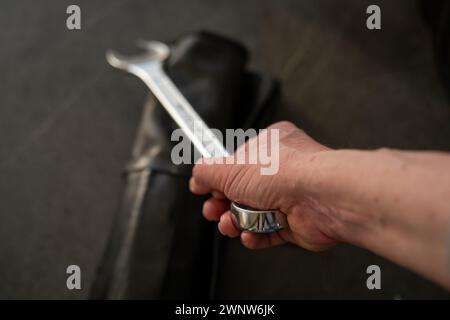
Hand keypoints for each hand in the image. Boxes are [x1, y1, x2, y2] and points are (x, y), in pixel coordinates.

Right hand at [189, 121, 339, 250]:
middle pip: (242, 190)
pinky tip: (248, 234)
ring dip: (236, 221)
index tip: (204, 188)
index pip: (237, 162)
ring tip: (229, 223)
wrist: (320, 197)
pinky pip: (268, 231)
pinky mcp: (295, 222)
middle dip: (223, 204)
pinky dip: (255, 235)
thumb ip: (208, 172)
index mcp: (270, 145)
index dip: (219, 178)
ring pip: (253, 213)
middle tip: (213, 210)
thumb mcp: (231, 168)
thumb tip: (197, 176)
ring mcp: (290, 196)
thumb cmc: (286, 172)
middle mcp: (282, 169)